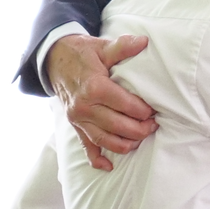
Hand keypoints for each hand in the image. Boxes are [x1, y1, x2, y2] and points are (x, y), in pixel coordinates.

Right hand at [46, 34, 156, 171]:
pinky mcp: (75, 126)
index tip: (156, 110)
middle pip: (119, 127)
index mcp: (95, 87)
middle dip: (141, 129)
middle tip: (154, 125)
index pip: (127, 106)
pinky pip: (86, 147)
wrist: (54, 60)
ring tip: (142, 138)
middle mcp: (85, 107)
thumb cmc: (82, 53)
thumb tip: (143, 42)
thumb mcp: (102, 47)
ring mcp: (78, 119)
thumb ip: (123, 47)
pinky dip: (97, 159)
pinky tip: (110, 166)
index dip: (145, 111)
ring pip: (106, 140)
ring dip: (127, 144)